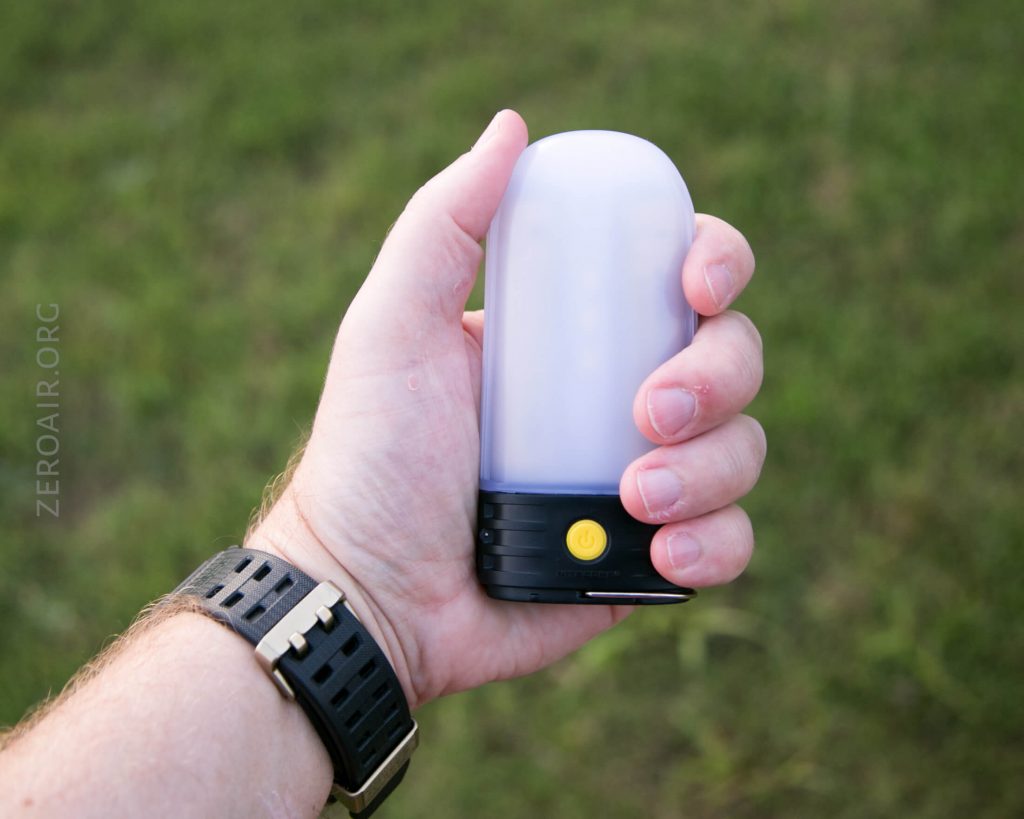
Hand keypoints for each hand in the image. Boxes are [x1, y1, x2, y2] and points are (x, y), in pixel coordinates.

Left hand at [247, 110, 765, 708]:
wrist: (368, 594)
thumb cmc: (371, 457)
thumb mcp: (394, 325)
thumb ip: (444, 223)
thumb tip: (515, 127)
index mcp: (576, 337)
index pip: (678, 279)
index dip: (716, 261)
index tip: (697, 281)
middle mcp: (619, 400)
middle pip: (732, 357)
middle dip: (718, 375)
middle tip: (650, 412)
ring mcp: (643, 479)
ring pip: (742, 448)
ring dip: (712, 468)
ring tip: (631, 499)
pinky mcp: (650, 557)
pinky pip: (730, 541)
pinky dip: (718, 544)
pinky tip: (662, 554)